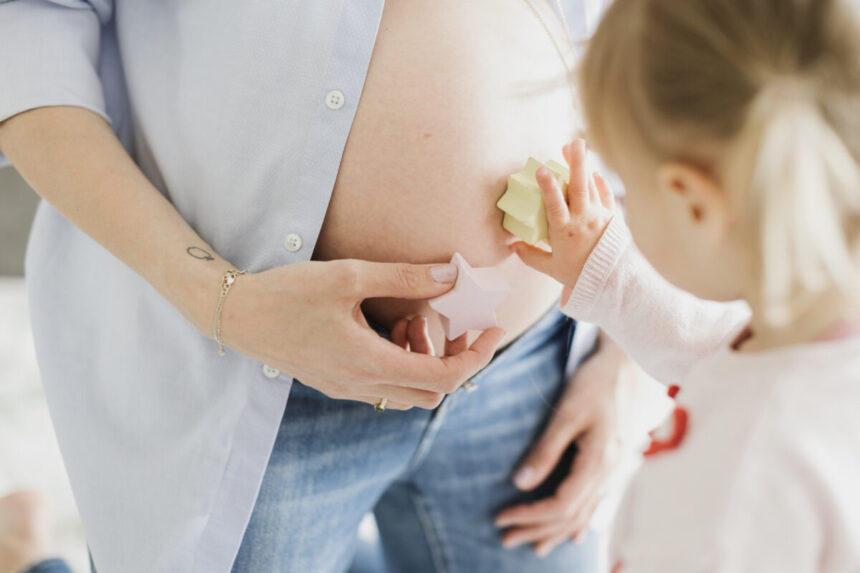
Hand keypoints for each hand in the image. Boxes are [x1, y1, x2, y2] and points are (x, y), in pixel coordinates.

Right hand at [220, 259, 505, 409]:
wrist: (235, 314)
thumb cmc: (286, 292)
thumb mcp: (348, 276)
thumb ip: (403, 277)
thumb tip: (451, 274)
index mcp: (369, 363)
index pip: (444, 378)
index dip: (476, 356)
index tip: (491, 328)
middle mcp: (361, 385)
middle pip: (430, 393)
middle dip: (450, 359)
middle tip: (445, 322)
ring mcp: (346, 388)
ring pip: (406, 391)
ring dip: (422, 361)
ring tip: (408, 319)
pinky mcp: (334, 382)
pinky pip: (383, 385)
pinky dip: (398, 362)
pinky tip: (384, 327)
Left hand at [495, 336, 631, 556]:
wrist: (625, 367)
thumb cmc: (594, 384)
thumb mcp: (566, 413)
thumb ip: (545, 450)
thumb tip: (520, 483)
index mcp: (598, 463)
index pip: (560, 505)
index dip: (529, 515)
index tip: (501, 517)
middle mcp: (608, 474)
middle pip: (570, 516)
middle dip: (536, 530)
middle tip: (504, 538)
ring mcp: (613, 472)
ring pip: (584, 514)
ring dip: (555, 531)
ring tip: (532, 546)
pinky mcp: (611, 465)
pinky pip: (596, 504)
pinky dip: (580, 522)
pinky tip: (572, 534)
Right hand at [512, 139, 616, 296]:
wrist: (611, 283)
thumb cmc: (579, 275)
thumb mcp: (551, 268)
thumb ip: (530, 256)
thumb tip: (513, 246)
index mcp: (565, 231)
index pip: (555, 204)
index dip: (548, 186)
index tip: (542, 169)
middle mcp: (583, 219)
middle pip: (580, 186)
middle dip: (576, 163)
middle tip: (573, 143)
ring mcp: (599, 216)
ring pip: (592, 186)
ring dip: (584, 166)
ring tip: (577, 148)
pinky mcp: (612, 218)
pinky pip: (606, 195)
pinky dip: (600, 183)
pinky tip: (594, 174)